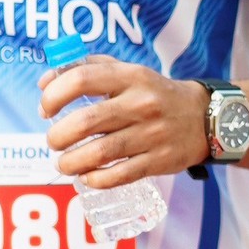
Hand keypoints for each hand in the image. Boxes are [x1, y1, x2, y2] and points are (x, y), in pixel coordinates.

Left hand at [38, 56, 207, 186]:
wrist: (204, 119)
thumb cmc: (153, 94)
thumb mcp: (127, 72)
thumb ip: (86, 68)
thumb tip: (44, 82)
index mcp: (131, 76)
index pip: (82, 79)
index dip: (54, 95)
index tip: (45, 109)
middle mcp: (141, 104)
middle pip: (86, 122)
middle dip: (58, 136)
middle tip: (53, 141)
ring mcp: (151, 135)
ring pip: (99, 153)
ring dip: (71, 162)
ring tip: (64, 163)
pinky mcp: (159, 161)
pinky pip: (119, 175)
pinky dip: (95, 180)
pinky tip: (87, 177)